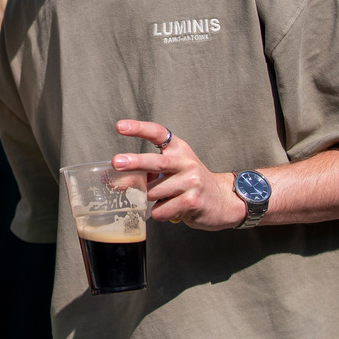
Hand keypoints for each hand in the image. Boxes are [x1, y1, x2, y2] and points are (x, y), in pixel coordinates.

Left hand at [112, 119, 244, 230]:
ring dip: (150, 198)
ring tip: (164, 197)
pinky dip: (159, 212)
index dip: (138, 128)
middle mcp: (186, 162)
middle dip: (135, 162)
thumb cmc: (188, 181)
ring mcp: (191, 182)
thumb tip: (118, 181)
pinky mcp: (192, 202)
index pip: (158, 133)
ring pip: (153, 192)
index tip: (119, 126)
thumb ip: (148, 170)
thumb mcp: (172, 168)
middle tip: (116, 162)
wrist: (223, 200)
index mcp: (178, 148)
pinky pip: (160, 210)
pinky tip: (172, 209)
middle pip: (156, 162)